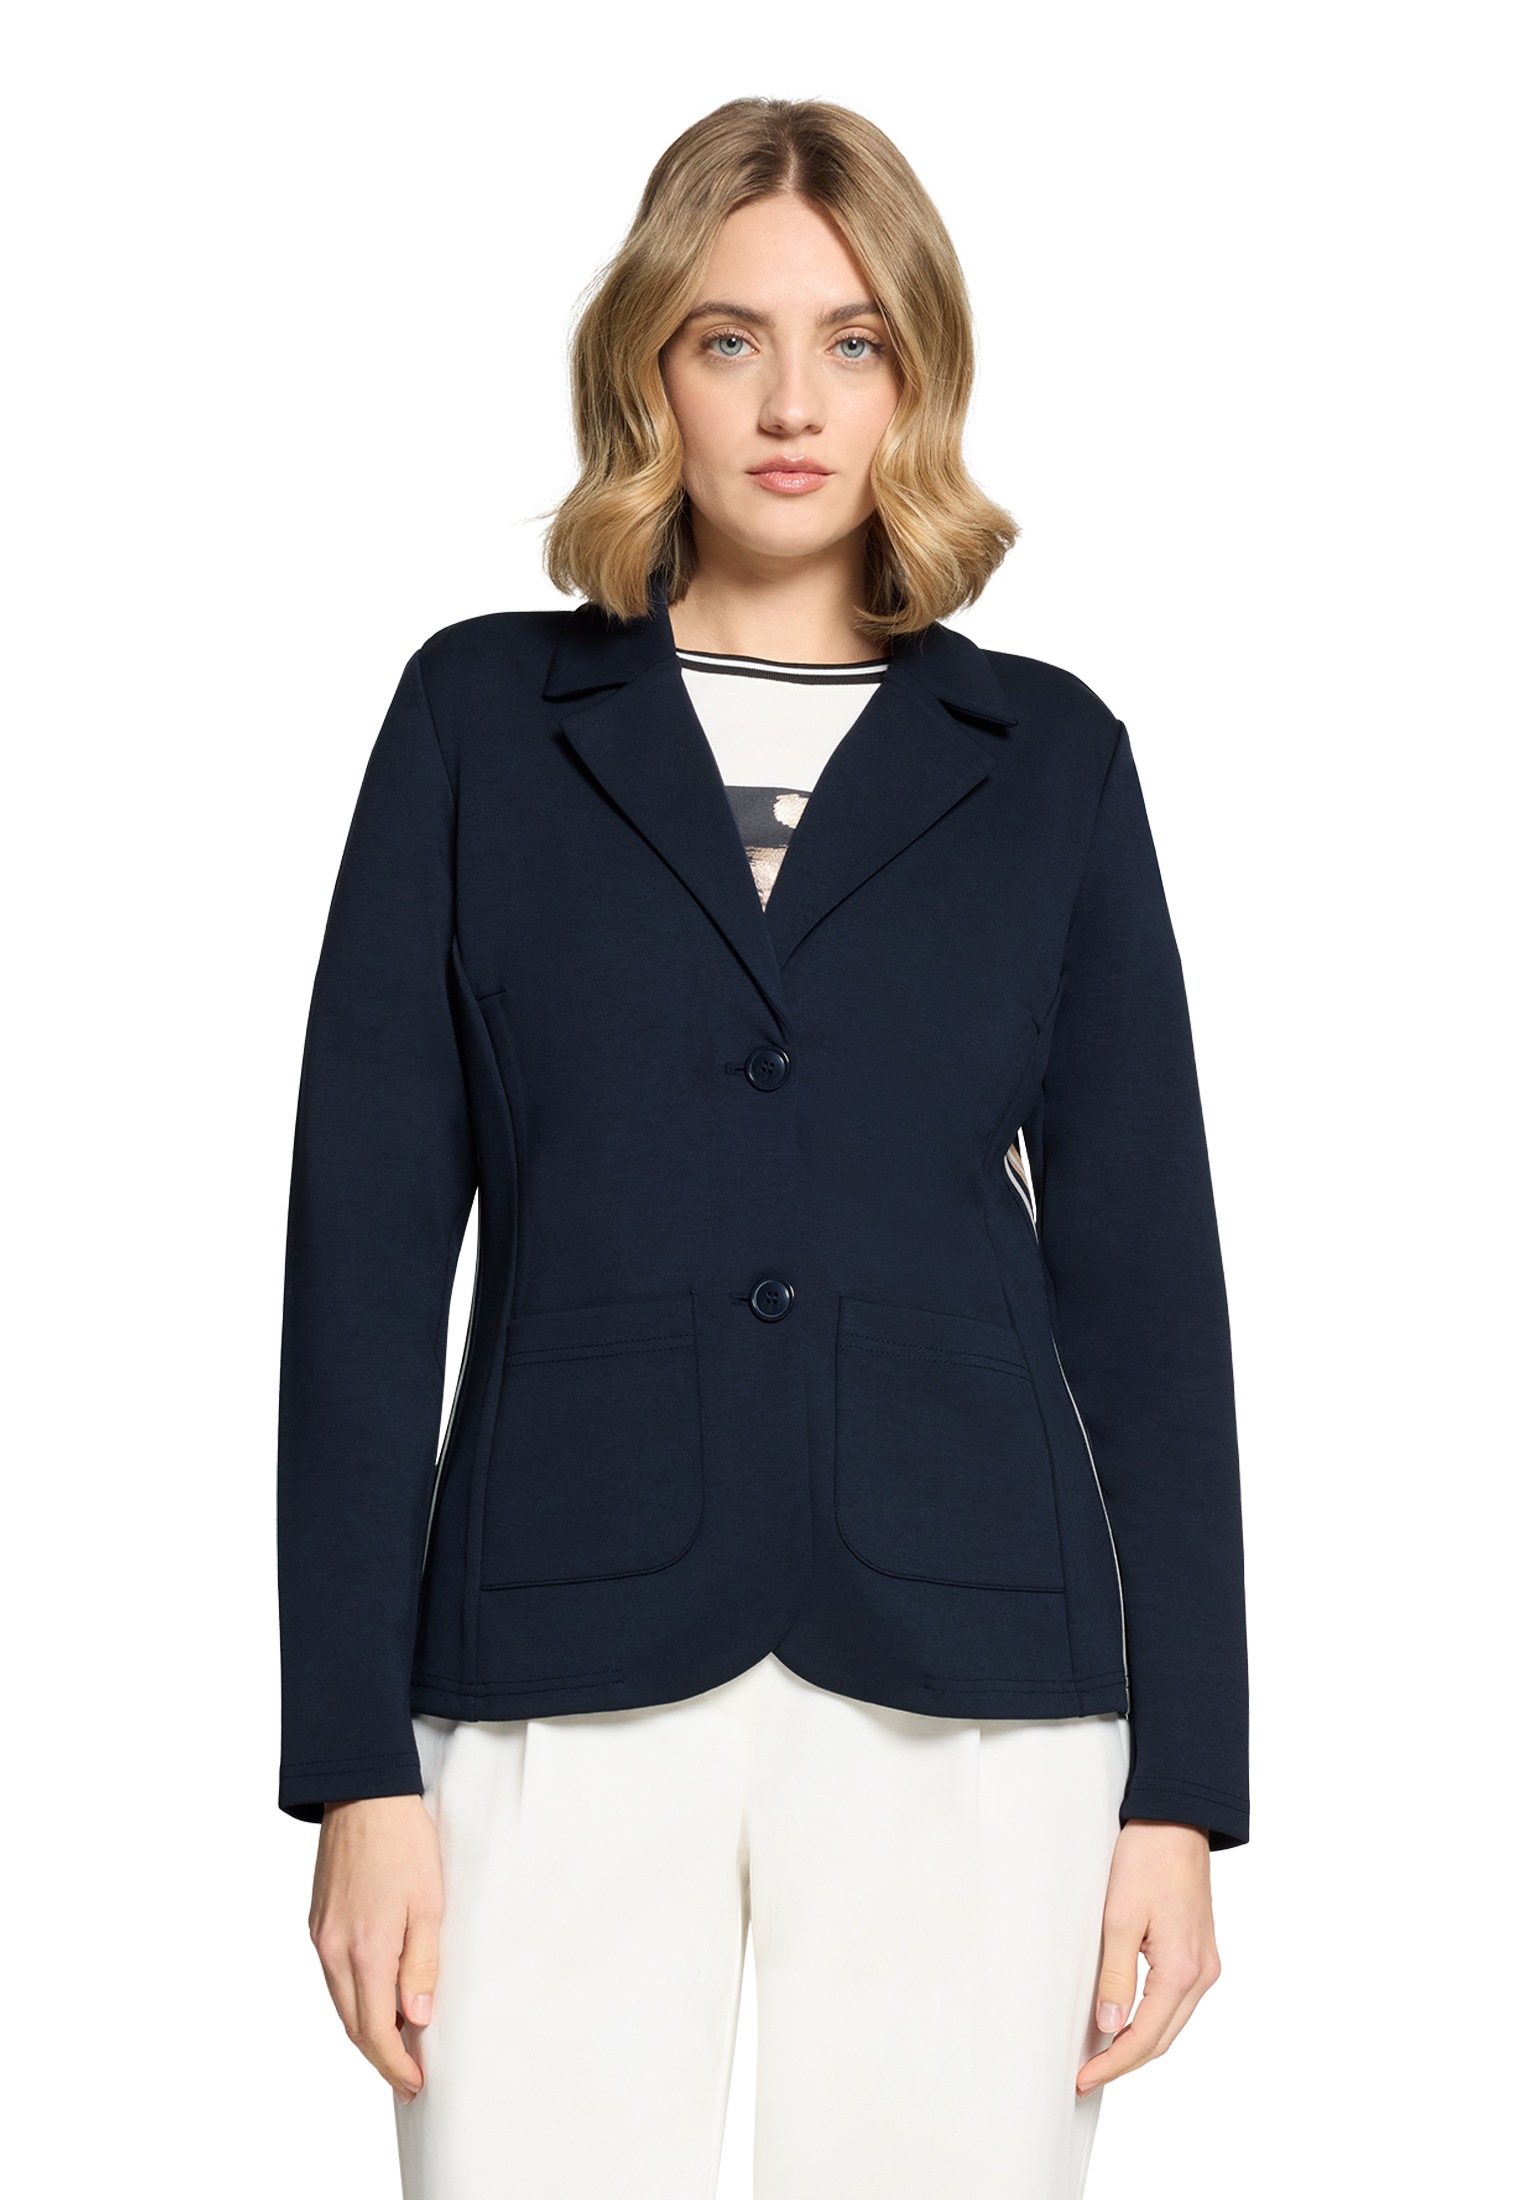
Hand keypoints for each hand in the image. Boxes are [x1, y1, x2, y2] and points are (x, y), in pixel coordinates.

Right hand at [309, 1794, 442, 2103]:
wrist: (363, 1794)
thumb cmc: (403, 1841)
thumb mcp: (429, 1902)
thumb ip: (421, 1965)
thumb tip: (415, 2020)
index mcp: (365, 1949)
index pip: (374, 2029)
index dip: (394, 2063)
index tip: (414, 2083)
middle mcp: (334, 1949)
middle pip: (352, 2024)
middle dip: (380, 2056)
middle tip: (408, 2077)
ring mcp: (321, 1936)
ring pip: (340, 2002)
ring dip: (366, 2028)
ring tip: (397, 2044)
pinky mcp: (317, 1922)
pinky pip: (333, 1976)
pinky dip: (353, 1997)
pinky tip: (376, 1996)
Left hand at [1077, 1819, 1219, 2093]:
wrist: (1176, 1819)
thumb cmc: (1148, 1858)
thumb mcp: (1120, 1916)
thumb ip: (1116, 1975)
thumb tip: (1110, 2025)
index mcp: (1183, 1969)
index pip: (1147, 2036)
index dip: (1114, 2064)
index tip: (1085, 2079)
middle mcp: (1202, 1973)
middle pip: (1163, 2037)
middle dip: (1125, 2061)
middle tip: (1087, 2076)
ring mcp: (1204, 1963)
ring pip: (1171, 2022)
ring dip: (1139, 2042)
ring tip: (1101, 2057)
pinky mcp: (1198, 1951)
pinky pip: (1176, 2000)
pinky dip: (1152, 2018)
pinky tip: (1127, 2020)